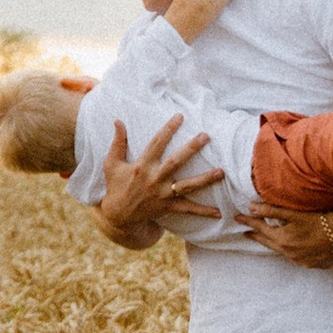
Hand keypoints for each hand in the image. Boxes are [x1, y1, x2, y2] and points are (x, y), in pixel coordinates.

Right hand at [95, 112, 221, 246]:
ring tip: (221, 172)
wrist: (118, 216)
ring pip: (187, 186)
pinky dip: (203, 211)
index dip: (168, 129)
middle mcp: (154, 179)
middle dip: (191, 149)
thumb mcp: (111, 163)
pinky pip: (188, 209)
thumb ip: (117, 142)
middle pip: (175, 162)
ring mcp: (163, 194)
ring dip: (205, 180)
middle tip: (205, 136)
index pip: (156, 143)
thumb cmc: (116, 186)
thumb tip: (118, 120)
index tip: (180, 116)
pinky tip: (219, 213)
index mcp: (142, 165)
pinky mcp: (168, 207)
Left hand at [244, 206, 332, 271]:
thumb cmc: (318, 220)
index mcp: (282, 240)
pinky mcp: (312, 264)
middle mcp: (289, 253)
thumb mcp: (293, 214)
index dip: (248, 223)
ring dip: (273, 244)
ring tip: (267, 239)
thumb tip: (250, 207)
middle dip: (256, 236)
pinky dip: (291, 251)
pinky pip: (296, 258)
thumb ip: (271, 210)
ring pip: (281, 252)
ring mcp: (300, 261)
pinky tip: (292, 248)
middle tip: (247, 232)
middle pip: (268, 243)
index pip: (259, 229)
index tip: (238, 219)